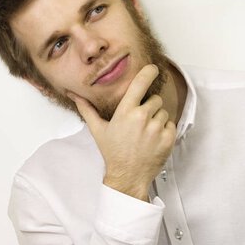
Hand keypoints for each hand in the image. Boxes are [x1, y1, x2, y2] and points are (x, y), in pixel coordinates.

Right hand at [68, 64, 176, 200]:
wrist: (128, 176)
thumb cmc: (112, 152)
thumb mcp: (98, 129)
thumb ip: (87, 109)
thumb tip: (73, 95)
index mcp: (126, 112)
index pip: (140, 83)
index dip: (148, 72)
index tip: (153, 68)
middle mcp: (142, 117)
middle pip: (154, 99)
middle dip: (149, 107)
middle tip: (139, 121)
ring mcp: (157, 128)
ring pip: (163, 112)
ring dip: (157, 119)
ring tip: (145, 132)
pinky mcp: (168, 138)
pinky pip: (171, 124)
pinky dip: (165, 130)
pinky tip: (153, 139)